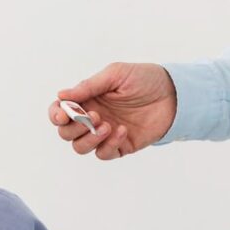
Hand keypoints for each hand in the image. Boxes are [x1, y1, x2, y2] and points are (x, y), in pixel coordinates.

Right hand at [48, 62, 176, 159]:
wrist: (173, 94)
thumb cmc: (144, 79)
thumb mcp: (115, 75)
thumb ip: (88, 86)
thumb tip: (61, 95)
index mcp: (86, 99)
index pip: (60, 111)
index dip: (56, 115)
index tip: (63, 115)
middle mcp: (91, 118)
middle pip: (66, 133)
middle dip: (74, 127)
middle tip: (95, 115)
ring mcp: (104, 134)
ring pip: (80, 147)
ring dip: (89, 139)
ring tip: (107, 125)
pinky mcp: (120, 146)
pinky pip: (104, 154)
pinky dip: (109, 145)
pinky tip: (123, 131)